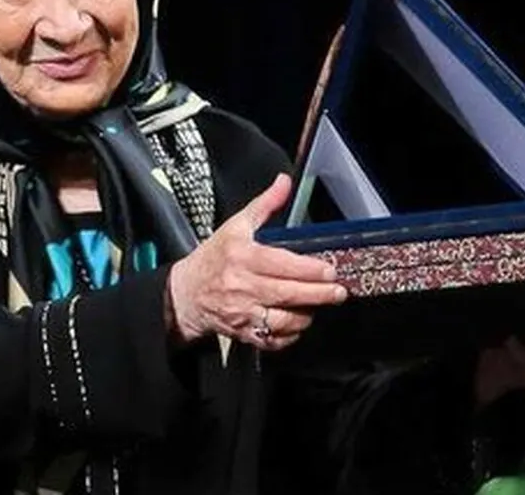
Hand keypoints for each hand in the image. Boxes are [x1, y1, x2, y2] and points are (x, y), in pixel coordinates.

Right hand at [166, 173, 348, 349]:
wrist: (186, 293)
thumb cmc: (214, 258)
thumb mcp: (237, 225)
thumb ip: (265, 204)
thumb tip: (284, 183)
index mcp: (243, 257)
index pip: (282, 265)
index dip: (310, 270)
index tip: (329, 270)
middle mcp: (243, 286)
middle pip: (288, 294)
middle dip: (319, 294)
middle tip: (338, 292)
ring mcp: (243, 313)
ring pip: (283, 320)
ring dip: (306, 315)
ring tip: (318, 305)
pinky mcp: (243, 333)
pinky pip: (273, 340)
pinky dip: (290, 335)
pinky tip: (298, 323)